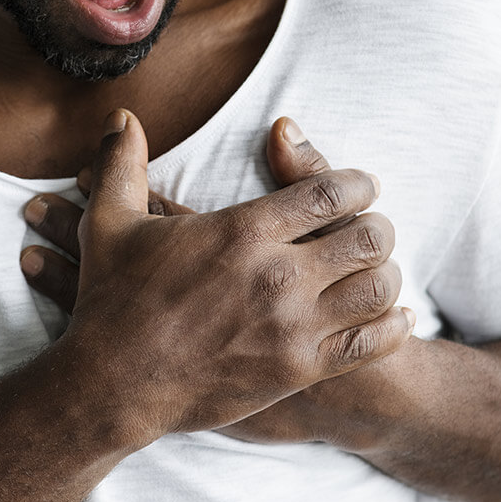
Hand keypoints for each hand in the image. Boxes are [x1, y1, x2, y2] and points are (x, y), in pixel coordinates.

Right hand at [23, 111, 411, 442]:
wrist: (114, 386)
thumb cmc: (112, 302)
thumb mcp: (108, 222)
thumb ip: (121, 162)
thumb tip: (121, 115)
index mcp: (242, 231)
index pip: (329, 193)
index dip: (359, 183)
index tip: (364, 184)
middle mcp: (277, 275)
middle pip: (368, 237)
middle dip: (377, 226)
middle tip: (368, 227)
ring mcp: (292, 327)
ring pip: (379, 288)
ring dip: (386, 273)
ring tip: (374, 269)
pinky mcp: (298, 370)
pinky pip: (371, 344)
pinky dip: (393, 326)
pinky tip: (392, 316)